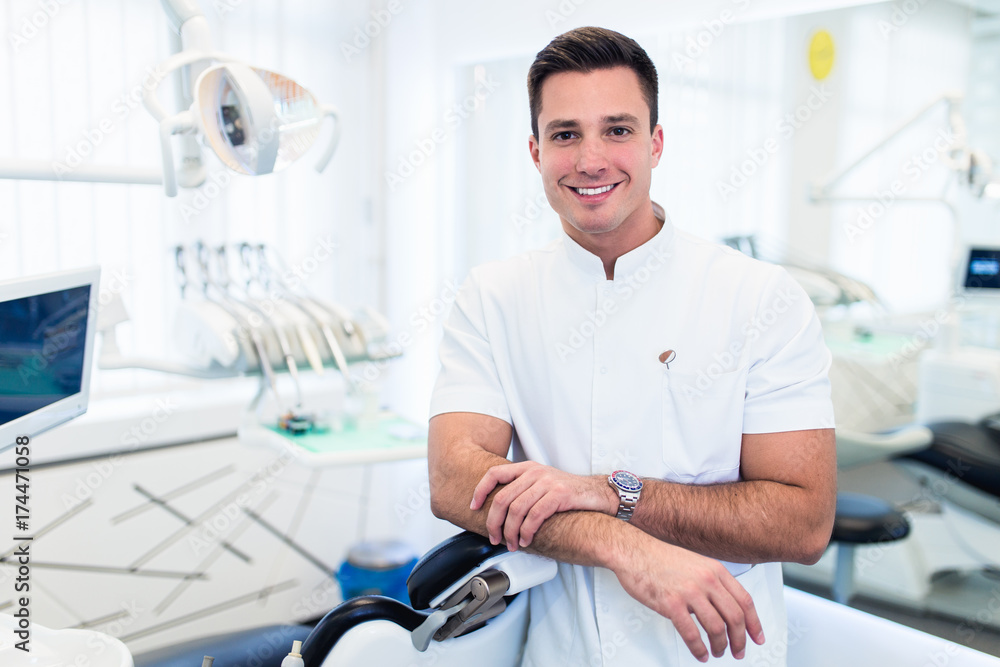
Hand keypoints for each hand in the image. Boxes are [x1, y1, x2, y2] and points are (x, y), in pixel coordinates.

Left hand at [470, 461, 615, 550]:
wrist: (598, 494)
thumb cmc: (568, 494)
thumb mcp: (542, 484)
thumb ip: (522, 490)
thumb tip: (498, 512)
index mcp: (527, 468)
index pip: (494, 473)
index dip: (480, 491)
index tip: (473, 507)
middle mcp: (535, 472)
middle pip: (502, 498)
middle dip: (494, 522)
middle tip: (494, 538)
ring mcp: (547, 482)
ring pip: (516, 510)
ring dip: (510, 532)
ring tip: (512, 544)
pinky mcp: (559, 494)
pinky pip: (535, 516)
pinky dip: (527, 532)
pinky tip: (527, 540)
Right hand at [612, 536, 764, 661]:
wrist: (633, 551)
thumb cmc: (660, 558)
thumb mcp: (695, 564)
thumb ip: (711, 582)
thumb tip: (722, 607)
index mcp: (715, 570)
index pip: (744, 601)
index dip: (754, 623)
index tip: (757, 637)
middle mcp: (706, 580)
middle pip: (735, 617)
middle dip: (739, 640)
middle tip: (738, 651)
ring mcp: (689, 591)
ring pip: (716, 628)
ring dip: (720, 646)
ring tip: (717, 652)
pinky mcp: (671, 603)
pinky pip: (691, 633)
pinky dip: (698, 648)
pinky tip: (700, 653)